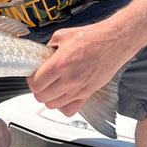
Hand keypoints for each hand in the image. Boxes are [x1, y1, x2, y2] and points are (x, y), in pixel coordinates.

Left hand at [27, 0, 146, 116]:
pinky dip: (63, 106)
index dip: (31, 80)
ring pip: (53, 105)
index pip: (36, 83)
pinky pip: (69, 110)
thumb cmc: (92, 37)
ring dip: (49, 98)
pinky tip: (63, 95)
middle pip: (42, 97)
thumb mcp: (62, 35)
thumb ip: (48, 48)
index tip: (33, 75)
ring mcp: (79, 89)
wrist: (114, 42)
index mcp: (60, 63)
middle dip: (38, 89)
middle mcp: (69, 79)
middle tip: (41, 81)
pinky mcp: (87, 94)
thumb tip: (40, 57)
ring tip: (52, 87)